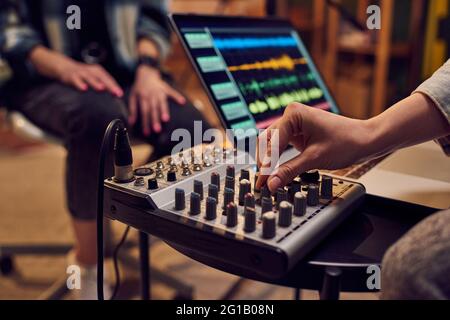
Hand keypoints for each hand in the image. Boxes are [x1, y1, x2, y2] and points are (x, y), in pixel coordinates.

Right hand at [28, 45, 122, 96]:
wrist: (64, 67)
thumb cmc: (83, 75)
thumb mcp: (94, 78)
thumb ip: (104, 85)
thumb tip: (117, 94)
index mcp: (98, 72)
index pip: (108, 79)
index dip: (114, 86)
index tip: (120, 94)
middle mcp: (91, 71)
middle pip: (102, 78)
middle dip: (109, 85)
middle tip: (116, 93)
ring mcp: (81, 73)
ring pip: (89, 77)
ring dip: (95, 83)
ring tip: (102, 88)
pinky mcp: (71, 76)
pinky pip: (75, 80)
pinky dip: (79, 83)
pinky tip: (83, 89)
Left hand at [128, 65, 185, 135]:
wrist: (146, 73)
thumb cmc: (139, 87)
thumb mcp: (133, 96)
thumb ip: (132, 109)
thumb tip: (131, 122)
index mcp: (142, 97)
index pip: (144, 112)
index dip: (145, 123)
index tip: (147, 133)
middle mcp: (151, 95)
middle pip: (153, 109)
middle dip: (155, 120)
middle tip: (157, 130)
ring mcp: (159, 91)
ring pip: (162, 102)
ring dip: (164, 111)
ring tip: (166, 120)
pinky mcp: (166, 88)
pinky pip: (172, 92)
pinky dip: (177, 96)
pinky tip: (182, 102)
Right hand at [256, 103, 372, 192]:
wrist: (365, 139)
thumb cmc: (346, 142)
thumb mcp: (314, 159)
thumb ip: (289, 171)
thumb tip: (271, 183)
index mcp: (293, 114)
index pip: (272, 143)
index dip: (266, 165)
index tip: (261, 183)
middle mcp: (291, 115)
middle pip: (267, 142)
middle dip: (264, 163)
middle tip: (261, 184)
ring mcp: (294, 123)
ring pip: (272, 144)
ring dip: (269, 162)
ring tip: (265, 180)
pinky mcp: (297, 133)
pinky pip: (281, 146)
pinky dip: (277, 159)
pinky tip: (274, 172)